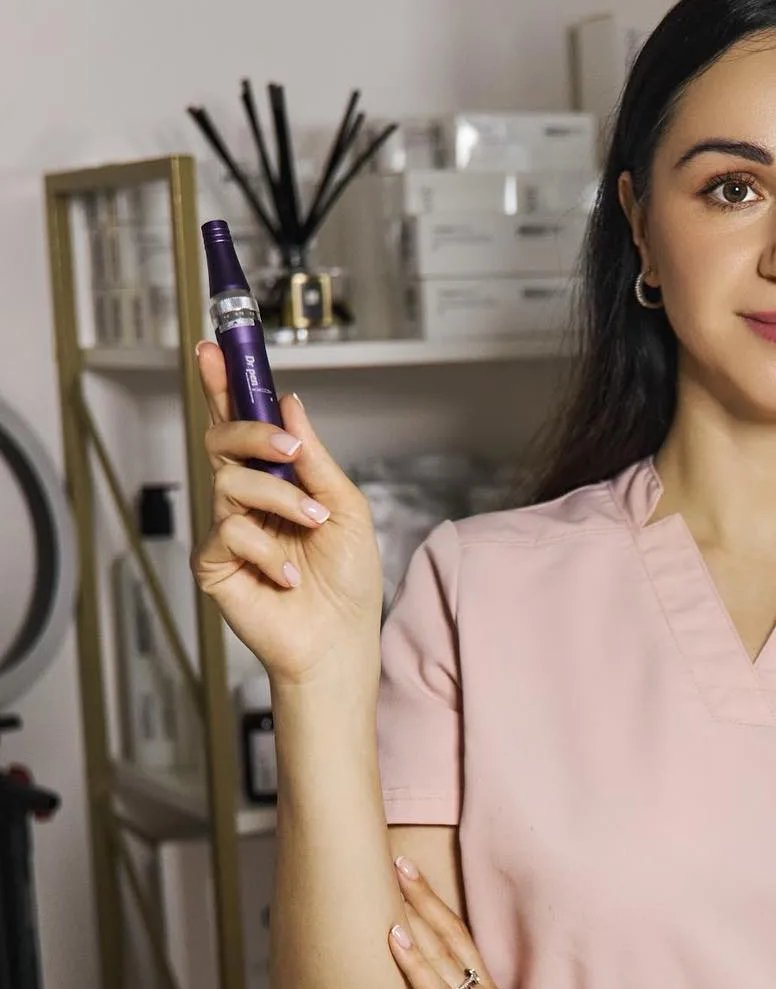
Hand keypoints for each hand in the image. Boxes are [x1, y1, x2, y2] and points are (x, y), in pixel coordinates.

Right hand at [191, 341, 383, 687]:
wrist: (341, 641)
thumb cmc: (348, 582)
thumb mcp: (346, 508)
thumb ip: (316, 457)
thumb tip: (290, 404)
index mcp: (276, 482)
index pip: (241, 426)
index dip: (225, 386)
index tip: (215, 348)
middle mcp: (247, 501)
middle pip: (222, 439)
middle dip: (252, 431)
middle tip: (288, 451)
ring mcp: (227, 530)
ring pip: (230, 482)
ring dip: (281, 502)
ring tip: (312, 530)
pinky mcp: (215, 563)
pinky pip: (231, 532)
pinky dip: (271, 553)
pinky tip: (291, 577)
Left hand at [387, 855, 576, 988]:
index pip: (461, 947)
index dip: (438, 911)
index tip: (414, 880)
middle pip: (452, 939)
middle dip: (424, 898)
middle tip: (398, 858)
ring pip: (443, 959)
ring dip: (416, 917)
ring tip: (392, 880)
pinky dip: (414, 966)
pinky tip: (394, 939)